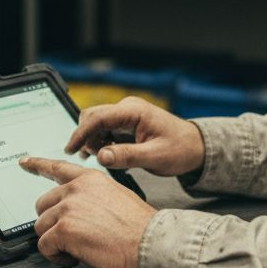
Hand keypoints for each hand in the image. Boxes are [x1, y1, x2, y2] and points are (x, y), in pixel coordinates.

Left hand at [19, 156, 157, 267]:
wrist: (151, 242)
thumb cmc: (139, 226)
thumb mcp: (117, 196)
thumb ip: (92, 196)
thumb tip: (78, 209)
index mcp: (89, 179)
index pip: (57, 168)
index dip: (37, 165)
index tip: (24, 162)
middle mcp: (75, 190)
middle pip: (43, 205)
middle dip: (52, 223)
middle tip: (70, 236)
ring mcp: (68, 208)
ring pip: (41, 227)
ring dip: (54, 242)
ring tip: (76, 250)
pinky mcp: (64, 230)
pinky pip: (44, 246)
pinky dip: (55, 256)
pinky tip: (73, 258)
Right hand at [65, 97, 204, 177]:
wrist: (196, 148)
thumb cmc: (180, 150)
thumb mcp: (155, 157)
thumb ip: (127, 156)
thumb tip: (101, 156)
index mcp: (134, 111)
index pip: (98, 117)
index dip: (81, 133)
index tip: (70, 149)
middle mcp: (127, 109)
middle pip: (92, 117)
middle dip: (86, 137)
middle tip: (90, 158)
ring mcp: (126, 115)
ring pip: (96, 124)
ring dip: (93, 141)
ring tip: (104, 158)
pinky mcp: (126, 124)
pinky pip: (105, 130)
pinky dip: (101, 143)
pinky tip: (107, 155)